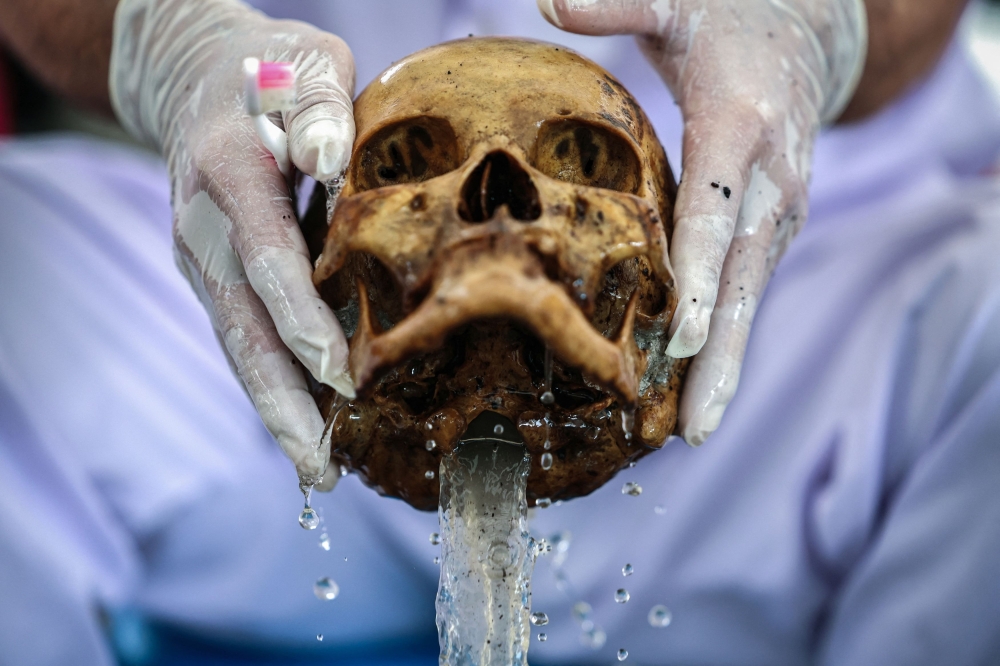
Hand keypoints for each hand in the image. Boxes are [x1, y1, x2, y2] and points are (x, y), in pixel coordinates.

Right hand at [110, 0, 356, 485]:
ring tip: (317, 469)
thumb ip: (316, 108)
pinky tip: (306, 422)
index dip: (303, 322)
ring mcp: (201, 256)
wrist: (196, 78)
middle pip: (241, 327)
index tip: (344, 377)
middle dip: (281, 402)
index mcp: (228, 174)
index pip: (268, 260)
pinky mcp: (213, 272)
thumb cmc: (268, 71)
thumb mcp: (300, 65)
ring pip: (237, 344)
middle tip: (321, 468)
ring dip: (276, 409)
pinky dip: (273, 381)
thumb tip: (331, 160)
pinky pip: (242, 334)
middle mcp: (204, 228)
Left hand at [538, 0, 865, 444]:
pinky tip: (698, 386)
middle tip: (692, 426)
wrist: (808, 34)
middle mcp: (773, 182)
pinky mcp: (772, 229)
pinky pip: (744, 292)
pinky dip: (724, 342)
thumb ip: (621, 3)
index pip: (718, 210)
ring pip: (750, 299)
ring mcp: (779, 212)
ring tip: (693, 429)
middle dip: (720, 355)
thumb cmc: (731, 16)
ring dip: (725, 367)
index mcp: (743, 128)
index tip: (685, 336)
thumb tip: (547, 0)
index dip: (701, 274)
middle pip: (743, 280)